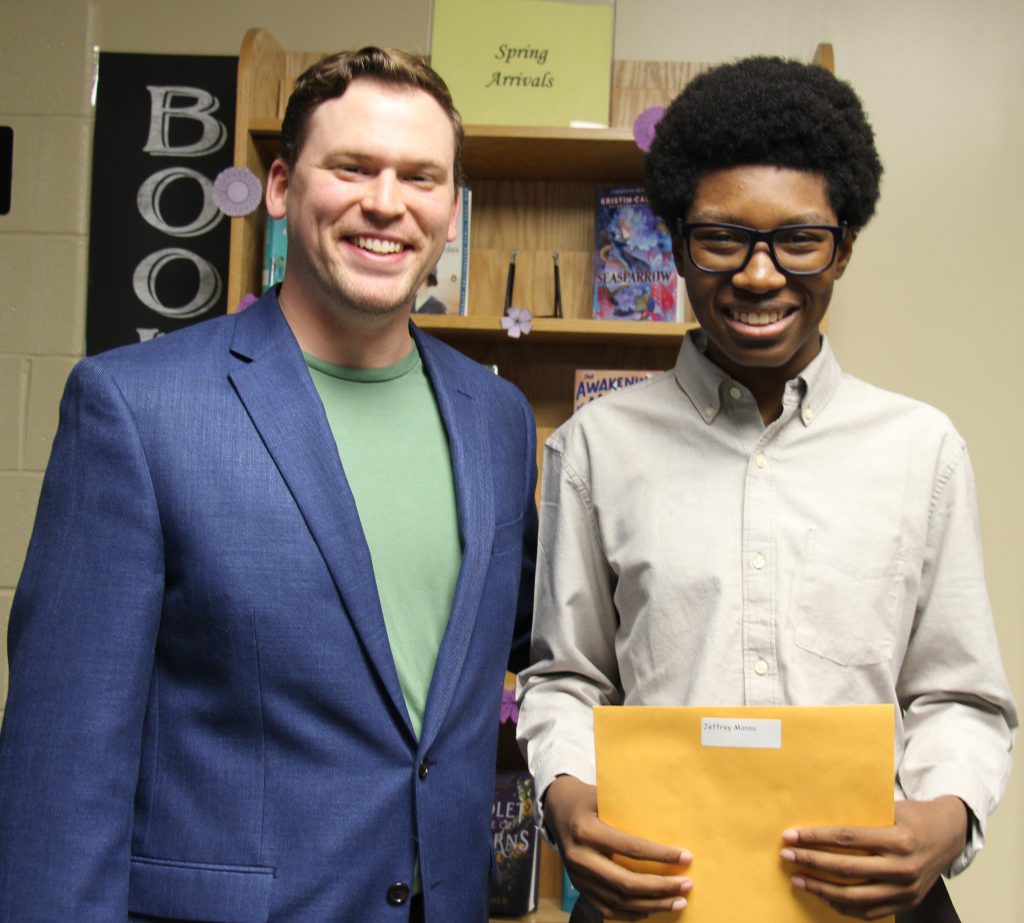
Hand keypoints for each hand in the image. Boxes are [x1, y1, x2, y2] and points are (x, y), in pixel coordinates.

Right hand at [543, 775, 691, 920]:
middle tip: (687, 885)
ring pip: (619, 901)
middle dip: (660, 887)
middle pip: (625, 883)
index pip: (631, 848)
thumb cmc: (586, 799)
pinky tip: (652, 910)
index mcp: (586, 831)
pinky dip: (631, 914)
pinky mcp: (579, 887)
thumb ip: (628, 805)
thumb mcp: (602, 794)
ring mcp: (578, 877)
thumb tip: (667, 812)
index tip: (686, 856)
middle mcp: (580, 858)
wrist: (557, 809)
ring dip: (652, 905)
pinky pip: (607, 909)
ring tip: (678, 901)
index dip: (661, 855)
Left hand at [779, 796, 967, 918]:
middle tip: (786, 856)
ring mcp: (906, 890)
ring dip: (821, 889)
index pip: (847, 839)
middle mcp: (903, 867)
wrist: (950, 836)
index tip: (791, 836)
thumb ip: (862, 812)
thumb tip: (819, 809)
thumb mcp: (893, 806)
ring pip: (855, 895)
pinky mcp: (907, 902)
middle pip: (847, 868)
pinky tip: (823, 897)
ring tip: (797, 879)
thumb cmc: (915, 816)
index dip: (816, 838)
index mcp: (898, 839)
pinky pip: (870, 912)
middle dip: (812, 862)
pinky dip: (843, 906)